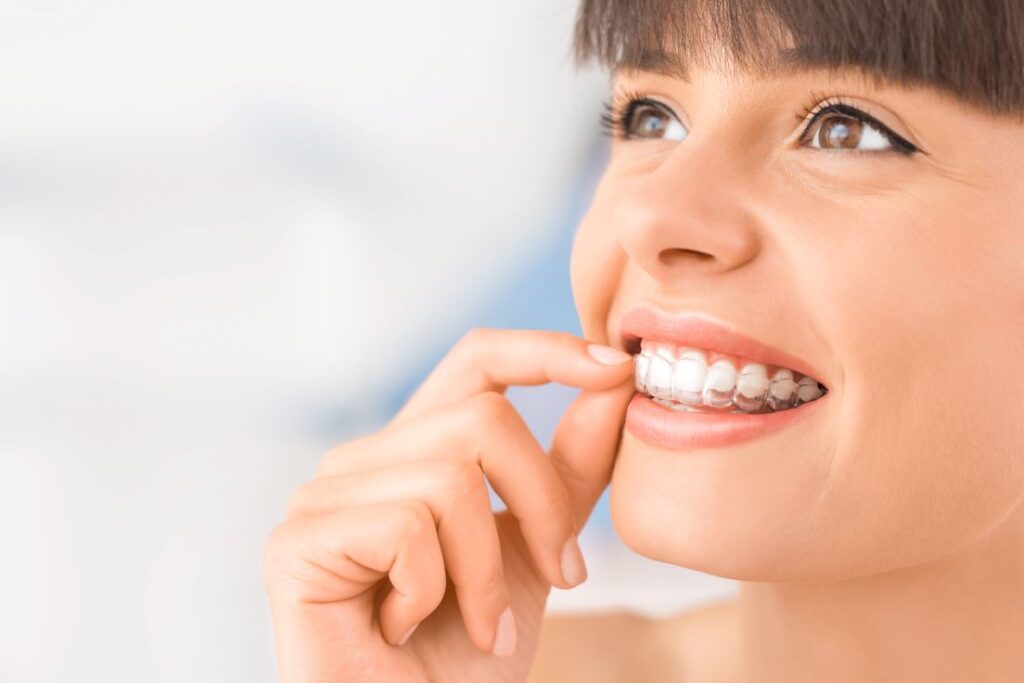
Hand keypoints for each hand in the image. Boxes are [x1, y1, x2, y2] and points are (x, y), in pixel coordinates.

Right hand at [262, 328, 635, 681]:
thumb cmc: (470, 654)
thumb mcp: (538, 548)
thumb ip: (567, 468)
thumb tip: (613, 380)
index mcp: (416, 451)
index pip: (477, 360)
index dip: (546, 351)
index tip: (616, 367)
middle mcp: (364, 459)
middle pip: (483, 417)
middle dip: (542, 505)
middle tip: (561, 576)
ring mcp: (323, 496)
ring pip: (451, 478)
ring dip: (488, 573)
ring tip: (483, 625)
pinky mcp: (297, 543)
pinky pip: (406, 528)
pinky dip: (432, 593)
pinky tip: (405, 630)